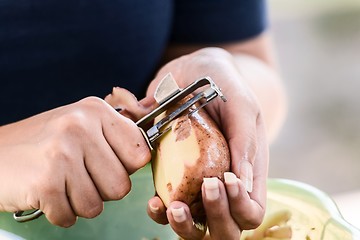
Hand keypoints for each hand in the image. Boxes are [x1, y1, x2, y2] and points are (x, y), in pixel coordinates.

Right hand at [0, 97, 150, 226]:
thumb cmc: (42, 145)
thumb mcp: (79, 125)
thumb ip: (113, 138)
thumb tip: (145, 158)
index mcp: (95, 111)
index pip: (140, 154)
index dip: (126, 168)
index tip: (108, 165)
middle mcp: (80, 126)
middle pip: (121, 186)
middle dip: (101, 191)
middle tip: (78, 177)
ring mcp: (62, 153)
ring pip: (96, 206)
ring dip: (79, 203)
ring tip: (61, 184)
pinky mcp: (45, 182)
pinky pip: (70, 217)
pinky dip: (59, 213)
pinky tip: (46, 194)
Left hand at [146, 47, 268, 238]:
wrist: (191, 71)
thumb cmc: (223, 85)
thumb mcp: (241, 104)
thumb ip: (246, 139)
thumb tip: (243, 182)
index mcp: (248, 169)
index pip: (252, 211)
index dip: (241, 207)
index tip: (225, 180)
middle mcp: (223, 183)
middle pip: (227, 227)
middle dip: (216, 217)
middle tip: (203, 188)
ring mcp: (196, 184)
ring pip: (196, 227)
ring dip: (185, 225)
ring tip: (172, 207)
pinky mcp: (171, 178)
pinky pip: (167, 210)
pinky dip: (160, 214)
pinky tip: (153, 201)